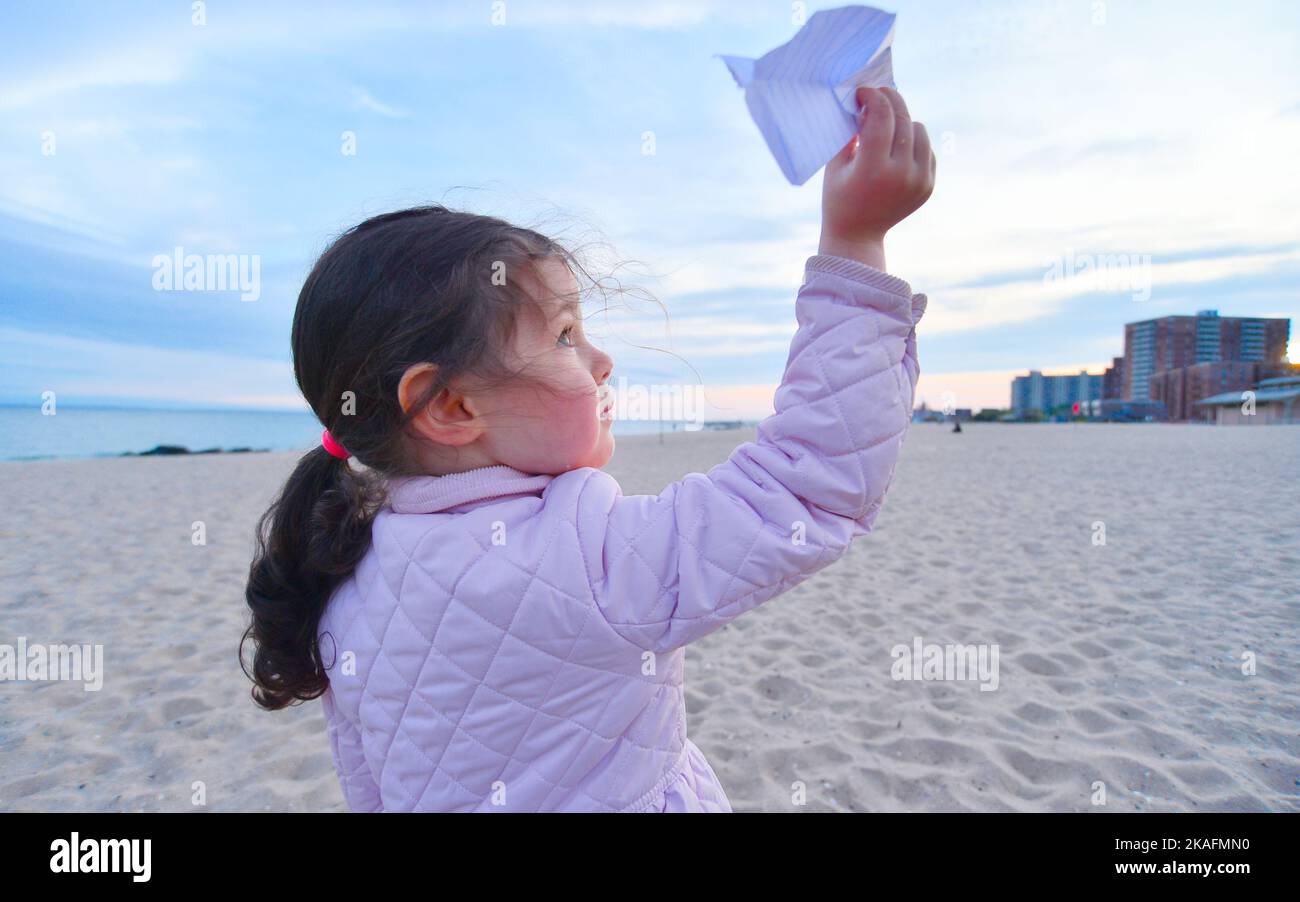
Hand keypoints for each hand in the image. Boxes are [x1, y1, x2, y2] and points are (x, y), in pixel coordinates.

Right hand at [819, 87, 935, 269]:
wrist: (858, 235)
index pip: (881, 117)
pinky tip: (896, 148)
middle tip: (878, 94)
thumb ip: (852, 133)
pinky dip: (912, 141)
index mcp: (872, 169)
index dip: (873, 97)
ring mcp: (918, 181)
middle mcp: (900, 175)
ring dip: (902, 121)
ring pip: (919, 129)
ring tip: (886, 126)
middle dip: (889, 99)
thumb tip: (868, 103)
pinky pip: (926, 148)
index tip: (863, 91)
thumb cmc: (839, 196)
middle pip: (902, 119)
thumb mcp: (836, 164)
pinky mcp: (927, 185)